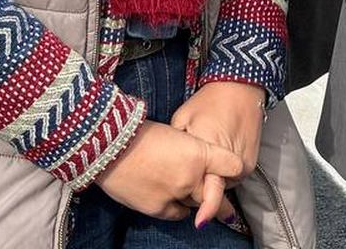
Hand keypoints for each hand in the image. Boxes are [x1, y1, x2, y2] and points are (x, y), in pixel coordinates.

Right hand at [95, 120, 243, 224]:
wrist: (108, 146)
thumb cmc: (140, 132)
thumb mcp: (174, 131)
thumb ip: (192, 149)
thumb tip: (201, 159)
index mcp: (198, 151)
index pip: (232, 165)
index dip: (235, 169)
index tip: (237, 174)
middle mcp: (192, 175)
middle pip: (215, 193)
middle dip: (221, 200)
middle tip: (229, 211)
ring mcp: (176, 193)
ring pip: (196, 205)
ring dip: (195, 200)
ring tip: (190, 196)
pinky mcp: (158, 208)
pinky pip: (177, 213)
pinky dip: (177, 207)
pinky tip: (172, 198)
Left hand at [171, 80, 264, 222]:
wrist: (240, 87)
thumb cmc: (208, 102)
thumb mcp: (183, 118)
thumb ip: (177, 147)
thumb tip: (169, 167)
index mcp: (211, 151)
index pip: (211, 191)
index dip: (206, 210)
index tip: (198, 221)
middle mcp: (232, 161)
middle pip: (214, 191)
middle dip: (202, 189)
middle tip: (190, 177)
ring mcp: (244, 163)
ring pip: (224, 186)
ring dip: (213, 180)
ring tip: (203, 161)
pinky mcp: (252, 162)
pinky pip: (235, 177)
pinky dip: (224, 173)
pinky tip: (216, 157)